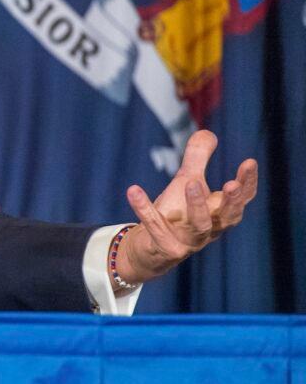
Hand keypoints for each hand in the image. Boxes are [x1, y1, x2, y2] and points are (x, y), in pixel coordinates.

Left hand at [113, 130, 257, 286]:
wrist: (150, 250)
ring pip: (198, 226)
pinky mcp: (166, 248)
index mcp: (219, 214)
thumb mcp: (186, 183)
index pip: (240, 200)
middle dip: (232, 202)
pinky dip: (144, 209)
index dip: (247, 183)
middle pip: (227, 217)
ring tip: (190, 182)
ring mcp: (189, 241)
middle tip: (232, 184)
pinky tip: (133, 190)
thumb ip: (197, 159)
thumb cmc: (175, 214)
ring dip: (196, 205)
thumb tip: (208, 133)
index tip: (249, 162)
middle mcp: (209, 229)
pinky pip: (155, 228)